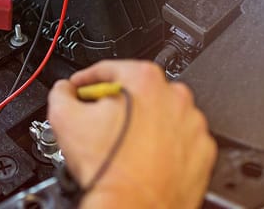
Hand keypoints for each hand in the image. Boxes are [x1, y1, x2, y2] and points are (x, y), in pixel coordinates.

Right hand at [47, 60, 216, 207]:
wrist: (133, 208)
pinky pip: (178, 139)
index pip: (108, 69)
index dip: (87, 80)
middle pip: (137, 91)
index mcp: (144, 80)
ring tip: (122, 144)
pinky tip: (143, 157)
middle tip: (99, 122)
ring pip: (160, 114)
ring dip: (142, 123)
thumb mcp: (65, 118)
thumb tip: (64, 90)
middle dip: (117, 103)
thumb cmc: (110, 169)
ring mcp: (192, 125)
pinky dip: (163, 145)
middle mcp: (175, 97)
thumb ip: (61, 93)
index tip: (81, 90)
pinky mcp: (202, 151)